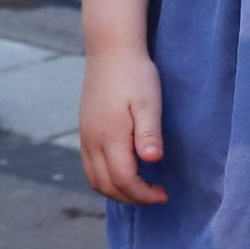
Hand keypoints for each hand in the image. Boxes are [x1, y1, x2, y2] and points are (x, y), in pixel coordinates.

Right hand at [79, 44, 165, 202]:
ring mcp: (85, 136)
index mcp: (110, 135)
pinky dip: (106, 178)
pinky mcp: (85, 130)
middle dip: (131, 198)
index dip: (144, 194)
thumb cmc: (135, 74)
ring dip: (117, 191)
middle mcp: (93, 140)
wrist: (110, 49)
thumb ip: (149, 132)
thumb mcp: (149, 102)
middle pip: (106, 185)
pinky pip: (90, 167)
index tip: (164, 193)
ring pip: (94, 179)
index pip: (123, 180)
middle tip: (156, 195)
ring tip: (141, 187)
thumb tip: (152, 160)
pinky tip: (125, 170)